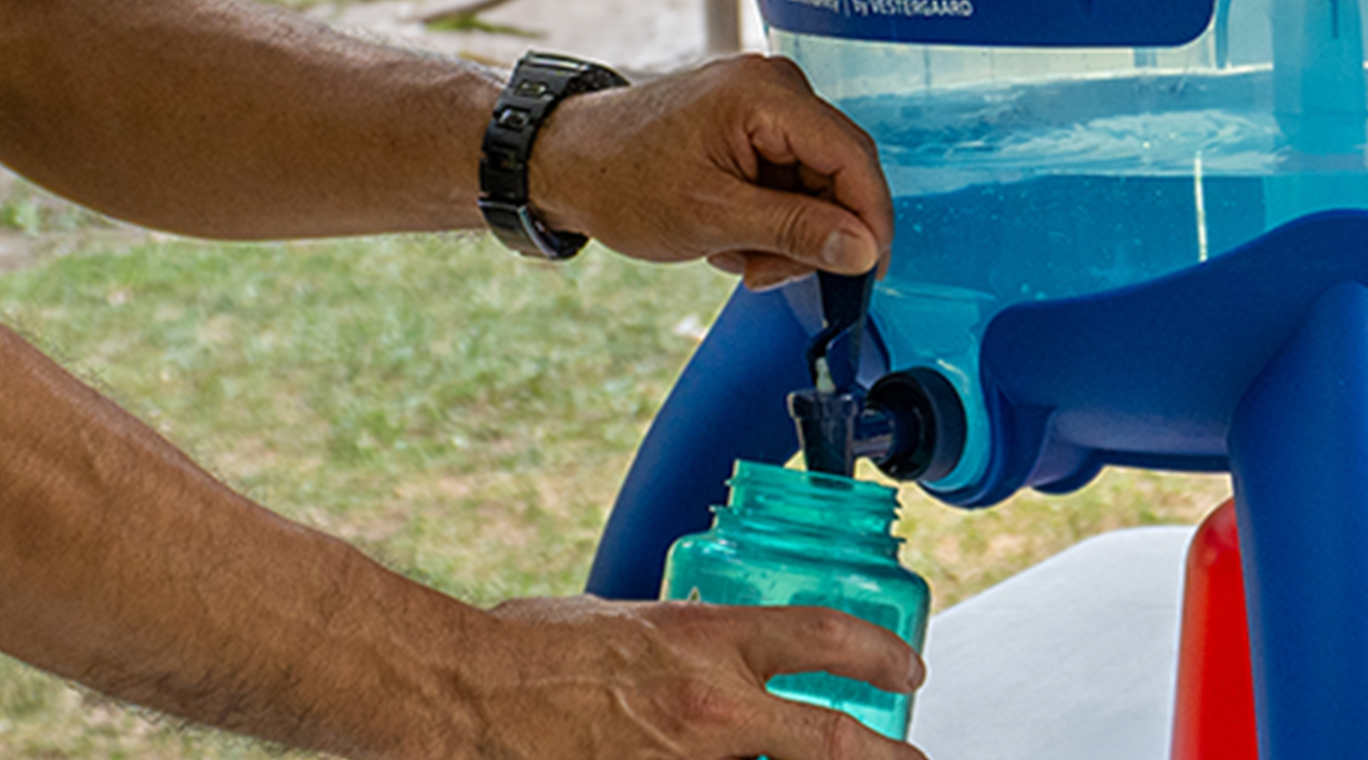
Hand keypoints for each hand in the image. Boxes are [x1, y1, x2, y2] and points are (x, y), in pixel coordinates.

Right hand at [474, 595, 927, 759]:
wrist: (464, 698)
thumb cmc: (522, 653)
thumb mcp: (615, 622)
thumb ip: (671, 642)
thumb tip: (695, 654)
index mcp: (704, 641)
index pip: (823, 638)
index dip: (878, 654)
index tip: (902, 667)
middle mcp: (713, 709)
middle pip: (834, 740)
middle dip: (884, 756)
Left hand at [525, 54, 892, 289]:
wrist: (565, 163)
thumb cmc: (623, 181)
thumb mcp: (714, 218)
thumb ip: (796, 232)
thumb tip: (863, 251)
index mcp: (768, 95)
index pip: (853, 157)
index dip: (870, 220)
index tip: (869, 273)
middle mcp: (775, 87)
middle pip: (838, 173)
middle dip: (813, 235)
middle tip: (766, 274)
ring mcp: (764, 105)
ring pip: (815, 185)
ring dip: (785, 235)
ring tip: (733, 255)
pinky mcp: (752, 124)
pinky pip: (789, 179)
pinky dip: (769, 219)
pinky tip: (729, 236)